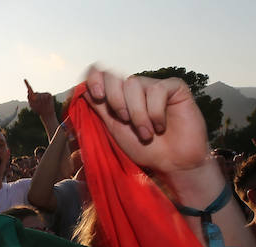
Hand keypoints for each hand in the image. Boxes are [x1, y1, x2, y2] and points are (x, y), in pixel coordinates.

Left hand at [24, 79, 55, 119]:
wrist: (46, 113)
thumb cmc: (39, 110)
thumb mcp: (32, 105)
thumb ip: (30, 99)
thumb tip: (33, 94)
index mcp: (34, 95)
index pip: (30, 89)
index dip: (27, 84)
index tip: (24, 79)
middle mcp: (39, 94)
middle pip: (35, 94)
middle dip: (35, 100)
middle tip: (37, 104)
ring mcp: (44, 94)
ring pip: (40, 95)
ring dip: (40, 101)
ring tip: (42, 105)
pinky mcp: (49, 94)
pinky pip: (45, 95)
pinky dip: (44, 99)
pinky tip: (45, 102)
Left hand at [83, 67, 208, 178]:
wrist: (171, 163)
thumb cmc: (144, 149)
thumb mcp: (115, 128)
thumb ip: (100, 108)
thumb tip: (81, 89)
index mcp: (118, 96)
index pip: (100, 74)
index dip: (95, 79)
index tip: (97, 96)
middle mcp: (135, 88)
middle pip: (114, 78)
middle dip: (116, 101)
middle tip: (125, 122)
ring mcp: (154, 86)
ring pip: (134, 84)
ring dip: (138, 114)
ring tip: (147, 134)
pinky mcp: (174, 87)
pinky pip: (157, 90)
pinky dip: (156, 112)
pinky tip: (161, 126)